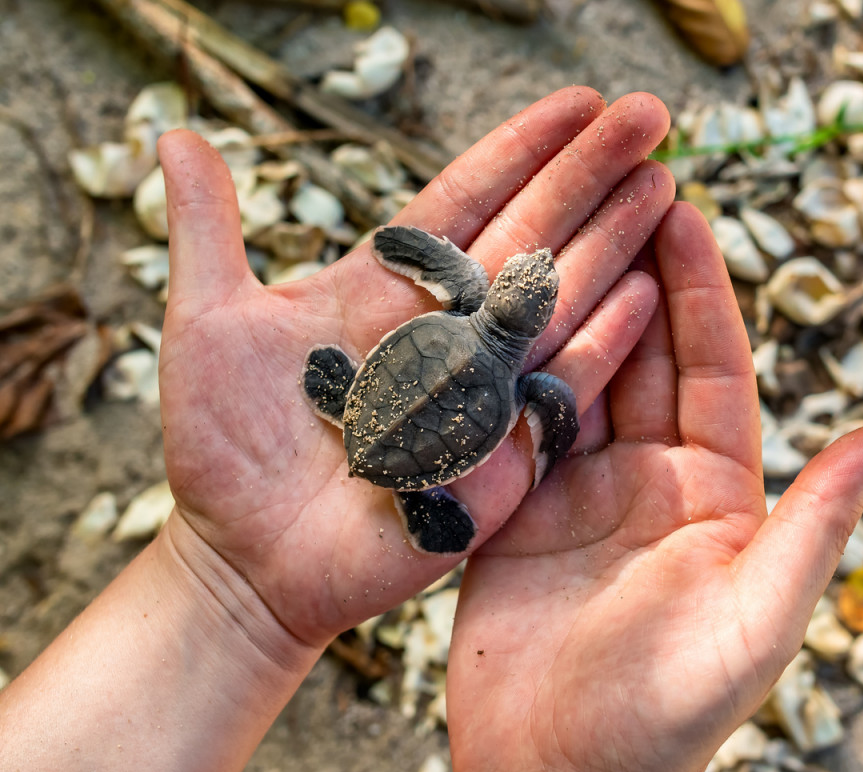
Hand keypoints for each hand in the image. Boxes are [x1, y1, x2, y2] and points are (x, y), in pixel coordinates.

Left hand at [156, 87, 674, 652]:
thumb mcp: (206, 324)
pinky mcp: (497, 454)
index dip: (523, 148)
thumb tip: (175, 135)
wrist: (245, 555)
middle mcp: (445, 329)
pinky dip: (603, 342)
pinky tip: (647, 290)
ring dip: (612, 241)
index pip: (468, 198)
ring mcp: (478, 389)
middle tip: (648, 114)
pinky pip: (559, 392)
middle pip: (530, 235)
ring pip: (556, 300)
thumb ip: (209, 229)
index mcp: (388, 287)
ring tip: (663, 186)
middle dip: (589, 174)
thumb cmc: (223, 444)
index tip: (579, 102)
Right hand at [447, 204, 862, 771]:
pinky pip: (510, 425)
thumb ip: (819, 525)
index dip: (701, 289)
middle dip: (631, 272)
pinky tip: (484, 313)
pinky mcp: (511, 516)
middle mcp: (651, 484)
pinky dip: (502, 370)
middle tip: (611, 189)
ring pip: (574, 378)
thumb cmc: (665, 717)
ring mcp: (578, 497)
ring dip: (566, 307)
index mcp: (717, 495)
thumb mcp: (755, 617)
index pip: (713, 369)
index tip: (682, 210)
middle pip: (642, 357)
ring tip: (548, 228)